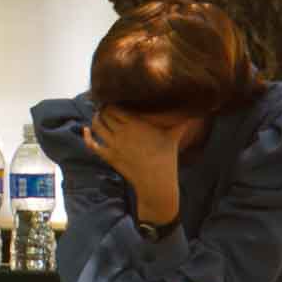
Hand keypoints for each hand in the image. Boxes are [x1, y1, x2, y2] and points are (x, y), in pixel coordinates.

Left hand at [82, 107, 188, 223]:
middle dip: (102, 109)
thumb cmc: (166, 157)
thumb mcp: (174, 136)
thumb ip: (182, 122)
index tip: (112, 100)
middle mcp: (123, 132)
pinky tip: (85, 130)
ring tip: (98, 117)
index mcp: (136, 123)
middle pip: (104, 114)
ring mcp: (114, 145)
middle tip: (104, 108)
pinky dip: (86, 136)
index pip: (116, 107)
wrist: (156, 181)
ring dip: (95, 120)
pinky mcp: (109, 156)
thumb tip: (197, 112)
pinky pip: (91, 144)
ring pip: (96, 126)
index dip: (111, 102)